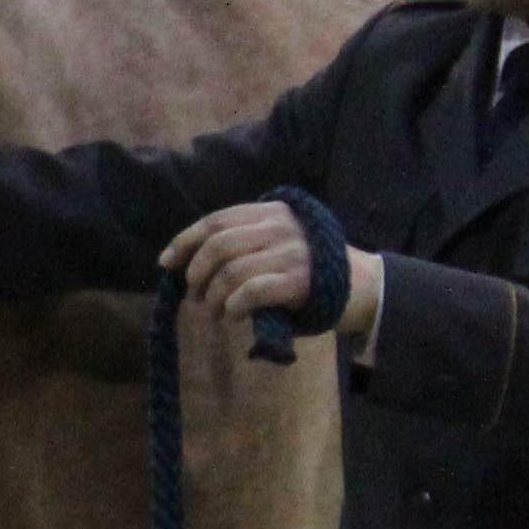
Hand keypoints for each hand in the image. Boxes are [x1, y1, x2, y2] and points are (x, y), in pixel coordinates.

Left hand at [163, 199, 378, 350]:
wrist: (362, 287)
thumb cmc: (310, 270)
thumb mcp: (277, 243)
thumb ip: (243, 244)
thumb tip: (186, 262)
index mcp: (271, 211)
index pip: (216, 221)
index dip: (185, 241)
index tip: (166, 263)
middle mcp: (280, 226)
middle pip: (217, 245)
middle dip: (196, 273)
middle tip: (195, 296)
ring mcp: (290, 253)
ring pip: (230, 271)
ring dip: (213, 297)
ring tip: (215, 313)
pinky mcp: (298, 281)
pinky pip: (250, 292)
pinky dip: (233, 306)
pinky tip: (234, 317)